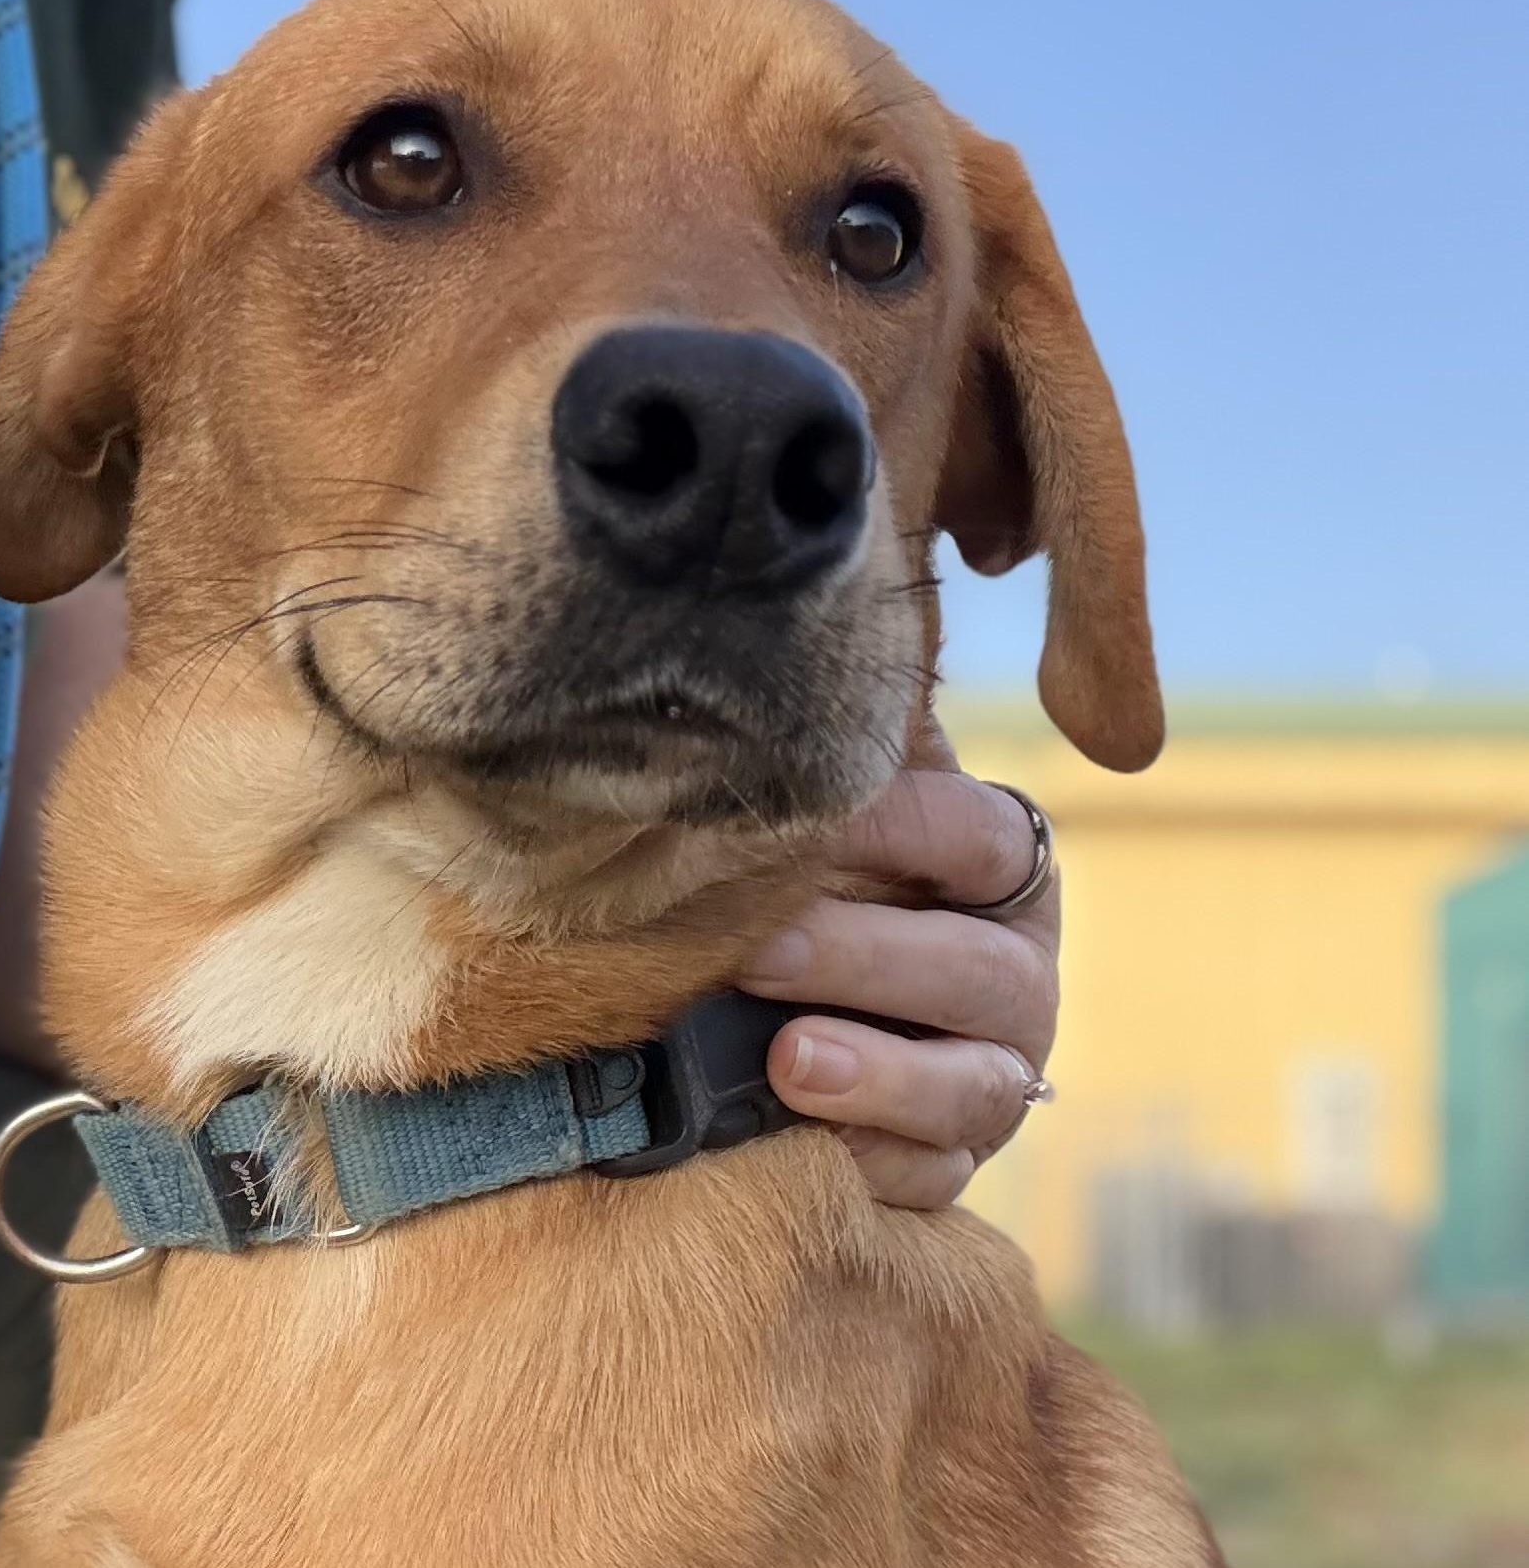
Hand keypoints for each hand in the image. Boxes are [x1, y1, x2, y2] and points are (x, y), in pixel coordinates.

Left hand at [741, 769, 1058, 1208]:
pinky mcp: (952, 1156)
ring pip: (978, 1084)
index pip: (974, 836)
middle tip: (756, 951)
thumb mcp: (827, 798)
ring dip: (883, 1075)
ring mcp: (993, 1068)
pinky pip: (937, 1175)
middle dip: (868, 959)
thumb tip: (837, 594)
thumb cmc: (800, 865)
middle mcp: (1013, 966)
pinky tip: (807, 1145)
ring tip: (789, 1063)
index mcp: (994, 861)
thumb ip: (839, 736)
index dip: (902, 829)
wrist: (774, 996)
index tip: (805, 820)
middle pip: (978, 969)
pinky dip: (875, 1161)